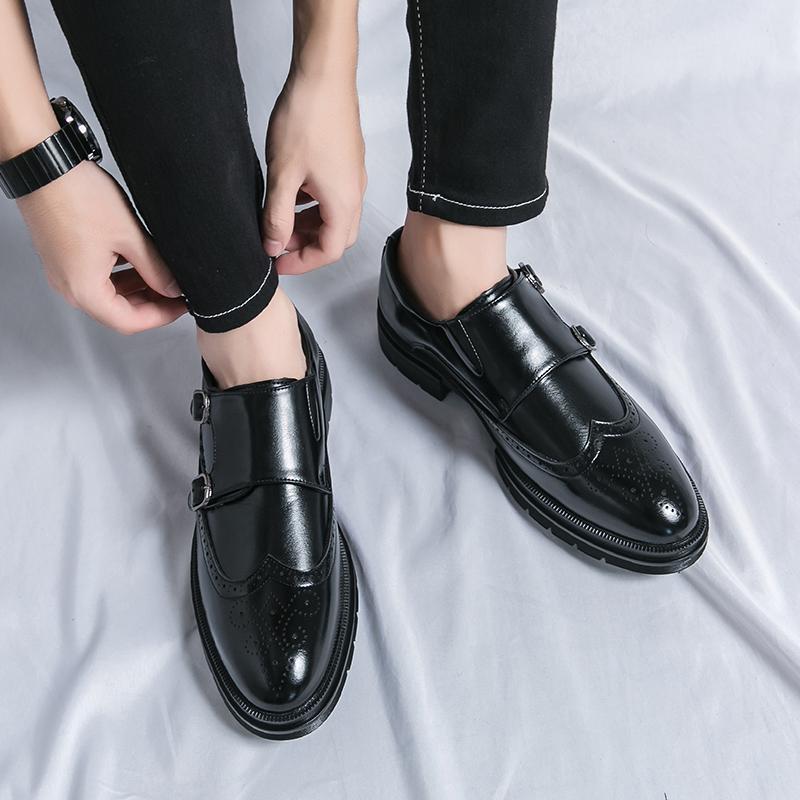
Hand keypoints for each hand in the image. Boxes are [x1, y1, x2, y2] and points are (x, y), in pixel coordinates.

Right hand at [17, 160, 186, 333]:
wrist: (44, 164)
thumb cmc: (78, 196)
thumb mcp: (130, 236)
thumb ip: (156, 269)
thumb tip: (173, 289)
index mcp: (84, 290)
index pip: (130, 322)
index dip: (161, 316)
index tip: (182, 306)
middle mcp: (69, 288)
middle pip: (118, 312)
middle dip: (151, 303)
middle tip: (176, 291)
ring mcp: (64, 274)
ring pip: (109, 296)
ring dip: (137, 289)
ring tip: (162, 275)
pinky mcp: (63, 259)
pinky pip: (96, 279)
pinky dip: (121, 276)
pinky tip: (139, 263)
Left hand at [262, 71, 366, 274]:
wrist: (325, 74)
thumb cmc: (307, 119)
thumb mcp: (283, 175)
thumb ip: (277, 217)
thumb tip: (273, 248)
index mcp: (343, 203)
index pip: (329, 252)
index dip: (302, 263)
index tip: (276, 262)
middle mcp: (355, 195)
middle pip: (336, 238)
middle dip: (306, 247)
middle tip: (277, 245)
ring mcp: (353, 178)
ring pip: (334, 218)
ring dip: (309, 227)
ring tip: (279, 222)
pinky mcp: (347, 163)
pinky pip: (334, 198)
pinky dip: (313, 207)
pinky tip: (292, 195)